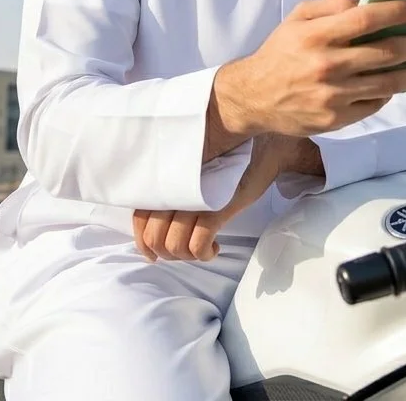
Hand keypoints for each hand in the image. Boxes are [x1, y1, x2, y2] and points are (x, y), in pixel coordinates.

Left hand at [133, 134, 285, 261]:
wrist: (265, 147)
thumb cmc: (230, 160)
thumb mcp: (196, 170)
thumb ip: (175, 187)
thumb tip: (159, 220)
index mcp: (168, 178)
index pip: (140, 218)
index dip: (144, 242)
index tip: (153, 254)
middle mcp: (176, 189)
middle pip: (154, 237)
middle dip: (168, 254)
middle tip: (184, 252)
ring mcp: (195, 200)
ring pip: (174, 245)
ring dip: (187, 256)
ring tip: (201, 248)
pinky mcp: (217, 209)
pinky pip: (198, 245)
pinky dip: (204, 254)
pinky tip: (215, 248)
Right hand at [212, 0, 405, 138]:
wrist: (254, 97)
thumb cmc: (281, 52)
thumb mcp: (297, 18)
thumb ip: (332, 5)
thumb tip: (368, 1)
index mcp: (315, 35)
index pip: (365, 19)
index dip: (396, 12)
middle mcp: (326, 66)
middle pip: (385, 53)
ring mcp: (333, 96)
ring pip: (387, 83)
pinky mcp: (336, 119)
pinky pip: (374, 103)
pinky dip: (391, 92)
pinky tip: (400, 82)